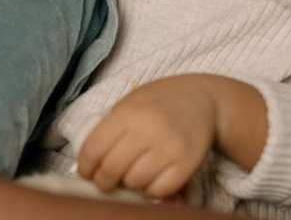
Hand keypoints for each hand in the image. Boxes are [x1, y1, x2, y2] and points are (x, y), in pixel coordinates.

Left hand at [77, 75, 219, 199]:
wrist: (204, 99)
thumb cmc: (160, 101)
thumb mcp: (130, 103)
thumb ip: (111, 128)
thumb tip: (89, 162)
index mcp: (127, 112)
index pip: (94, 149)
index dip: (86, 167)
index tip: (87, 173)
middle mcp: (147, 129)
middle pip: (112, 169)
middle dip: (104, 181)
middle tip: (106, 181)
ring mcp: (169, 147)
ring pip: (135, 182)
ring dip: (130, 184)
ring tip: (133, 173)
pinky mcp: (187, 163)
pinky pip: (160, 190)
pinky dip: (151, 190)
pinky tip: (151, 178)